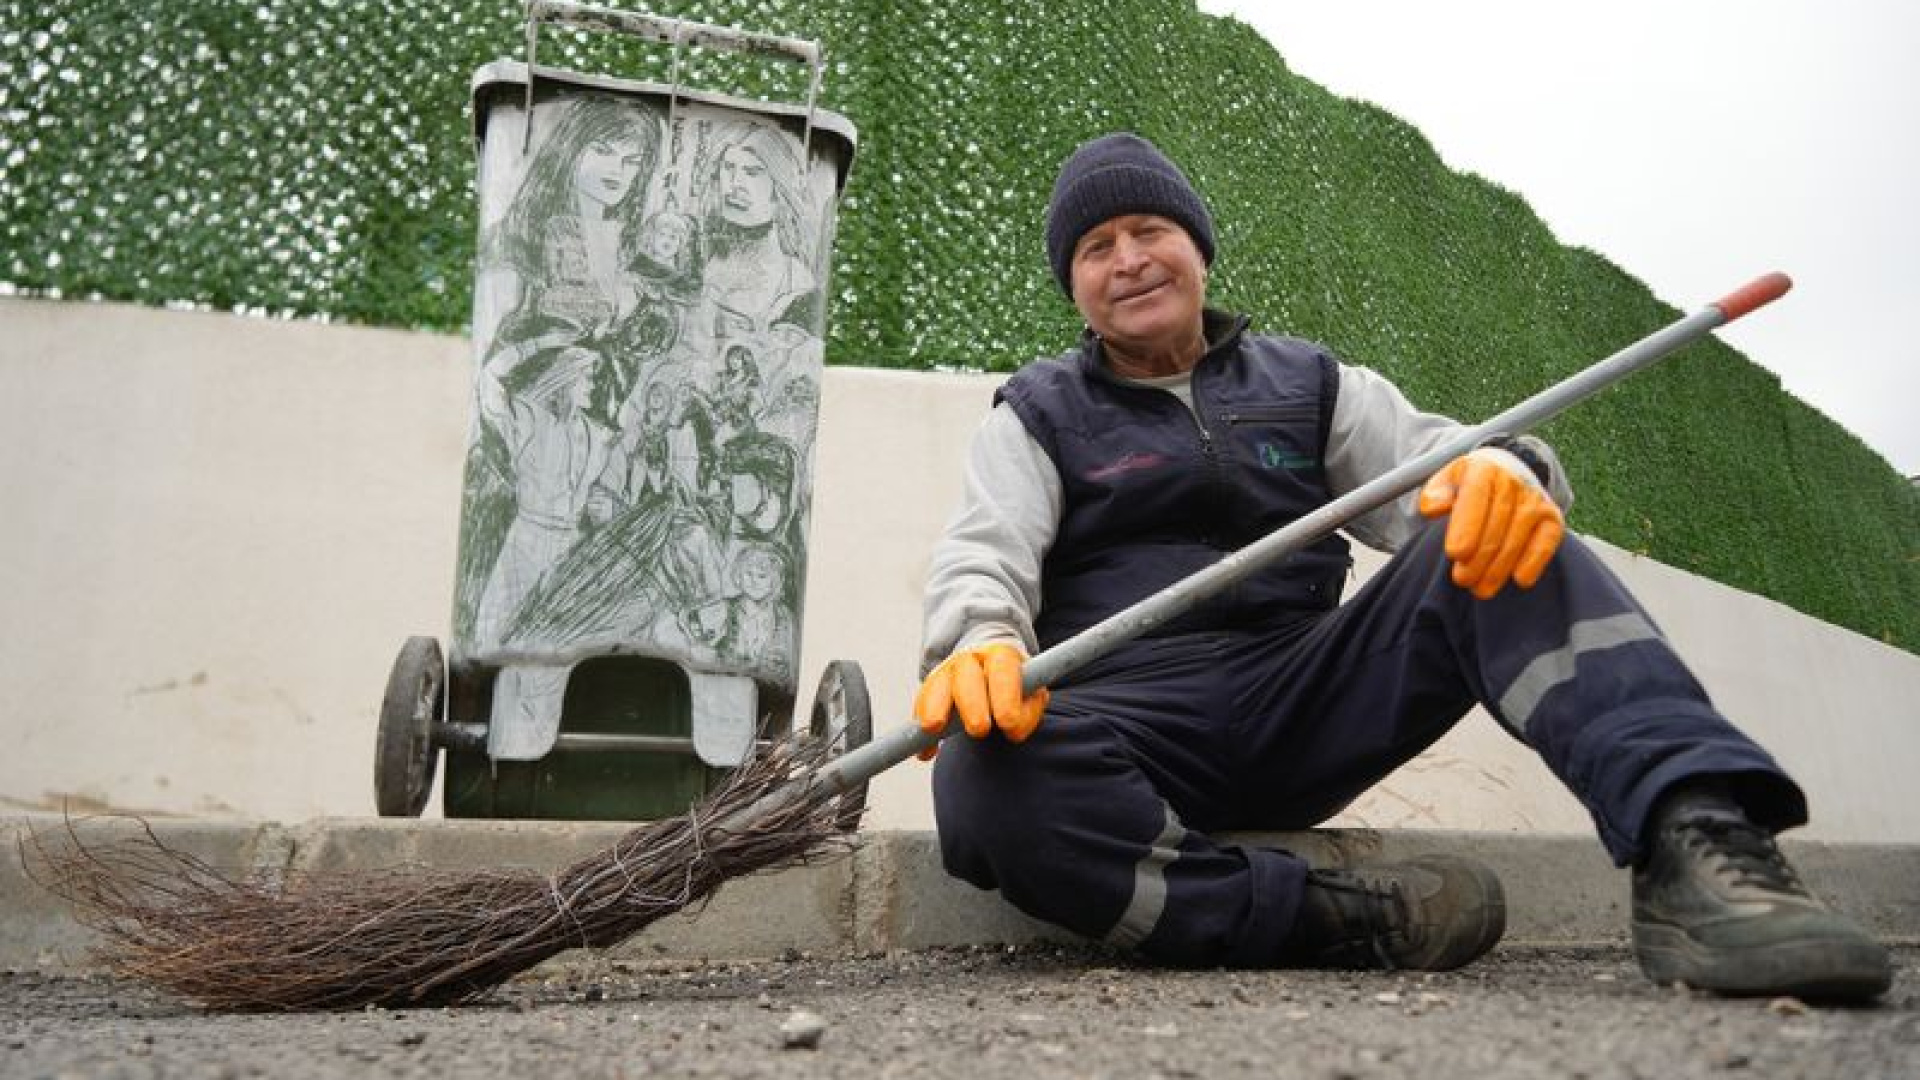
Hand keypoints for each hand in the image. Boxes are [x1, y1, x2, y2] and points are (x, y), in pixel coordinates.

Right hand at [913, 643, 1049, 758]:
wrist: (989, 670)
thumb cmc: (1016, 688)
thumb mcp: (1032, 694)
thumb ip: (1029, 709)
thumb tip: (1014, 728)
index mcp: (1001, 657)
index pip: (1003, 671)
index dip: (1005, 696)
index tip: (1008, 723)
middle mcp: (971, 660)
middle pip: (966, 676)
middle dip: (972, 704)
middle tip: (979, 730)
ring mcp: (946, 672)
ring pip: (936, 685)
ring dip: (933, 707)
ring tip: (933, 729)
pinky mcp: (930, 689)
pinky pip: (921, 706)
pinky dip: (921, 729)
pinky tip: (926, 751)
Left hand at [1417, 447, 1564, 598]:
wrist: (1510, 472)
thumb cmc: (1471, 485)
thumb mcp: (1447, 480)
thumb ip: (1434, 494)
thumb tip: (1435, 508)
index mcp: (1484, 470)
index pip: (1475, 499)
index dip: (1466, 528)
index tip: (1455, 554)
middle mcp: (1513, 483)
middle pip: (1494, 527)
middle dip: (1477, 560)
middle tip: (1462, 580)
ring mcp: (1536, 501)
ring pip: (1516, 541)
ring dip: (1497, 569)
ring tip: (1480, 588)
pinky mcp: (1553, 520)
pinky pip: (1544, 545)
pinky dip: (1533, 563)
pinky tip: (1518, 579)